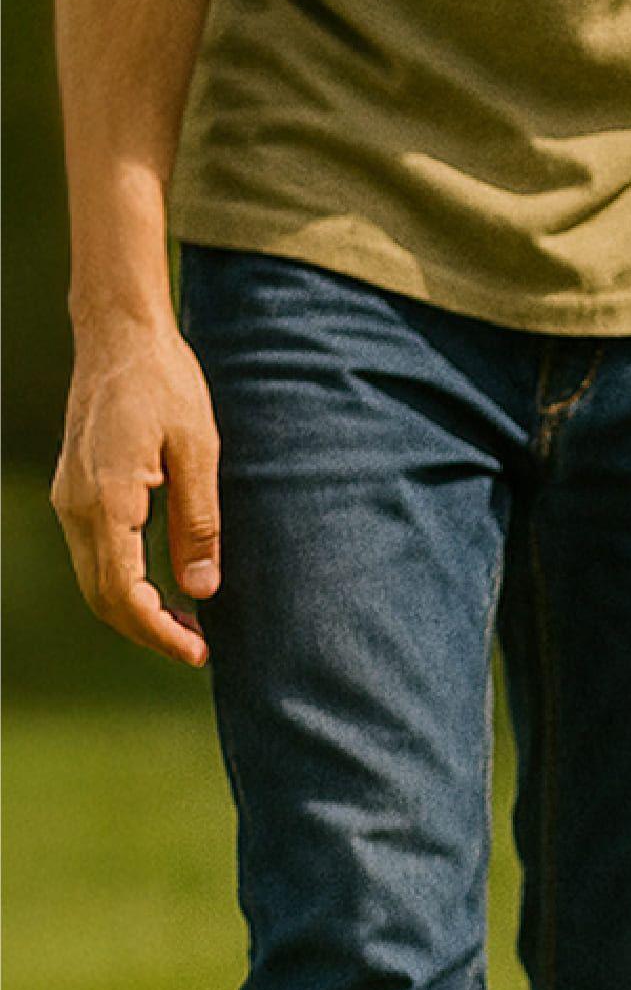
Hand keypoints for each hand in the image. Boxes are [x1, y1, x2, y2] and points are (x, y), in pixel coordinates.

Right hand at [51, 318, 221, 667]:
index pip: (124, 594)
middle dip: (148, 631)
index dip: (159, 633)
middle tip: (198, 647)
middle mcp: (77, 505)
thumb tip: (202, 590)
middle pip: (102, 598)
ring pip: (93, 580)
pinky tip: (161, 586)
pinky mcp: (75, 490)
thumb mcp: (198, 452)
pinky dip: (122, 583)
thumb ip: (198, 524)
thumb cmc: (164, 384)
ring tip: (187, 624)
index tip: (199, 652)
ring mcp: (70, 498)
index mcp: (108, 501)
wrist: (119, 337)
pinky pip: (92, 555)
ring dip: (135, 611)